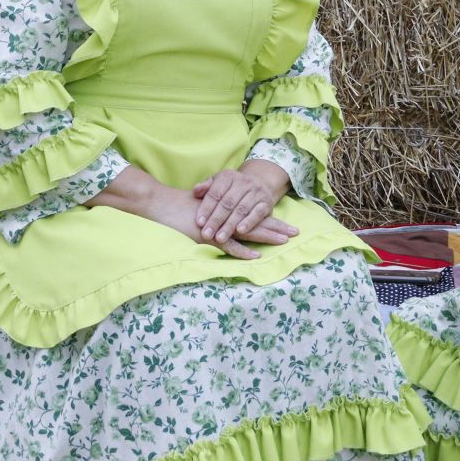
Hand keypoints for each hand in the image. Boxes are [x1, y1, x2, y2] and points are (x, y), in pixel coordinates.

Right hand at [88, 166, 292, 260]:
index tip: (289, 225)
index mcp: (228, 211)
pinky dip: (241, 250)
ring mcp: (219, 226)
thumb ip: (219, 215)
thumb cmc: (181, 208)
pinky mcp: (208, 236)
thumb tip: (231, 220)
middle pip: (256, 222)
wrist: (162, 205)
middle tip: (297, 232)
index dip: (271, 220)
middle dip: (277, 227)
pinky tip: (255, 256)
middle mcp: (226, 217)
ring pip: (247, 232)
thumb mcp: (205, 210)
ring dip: (266, 236)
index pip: (254, 215)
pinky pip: (228, 245)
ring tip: (284, 241)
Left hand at [192, 160, 296, 250]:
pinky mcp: (266, 203)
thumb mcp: (217, 183)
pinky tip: (239, 232)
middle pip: (227, 203)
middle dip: (216, 220)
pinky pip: (257, 213)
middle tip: (207, 234)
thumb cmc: (231, 189)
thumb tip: (195, 191)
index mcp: (228, 176)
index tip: (199, 223)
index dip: (206, 208)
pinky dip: (248, 222)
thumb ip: (206, 188)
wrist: (259, 184)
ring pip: (241, 210)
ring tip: (219, 238)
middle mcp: (243, 182)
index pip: (215, 193)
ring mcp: (256, 192)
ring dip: (229, 225)